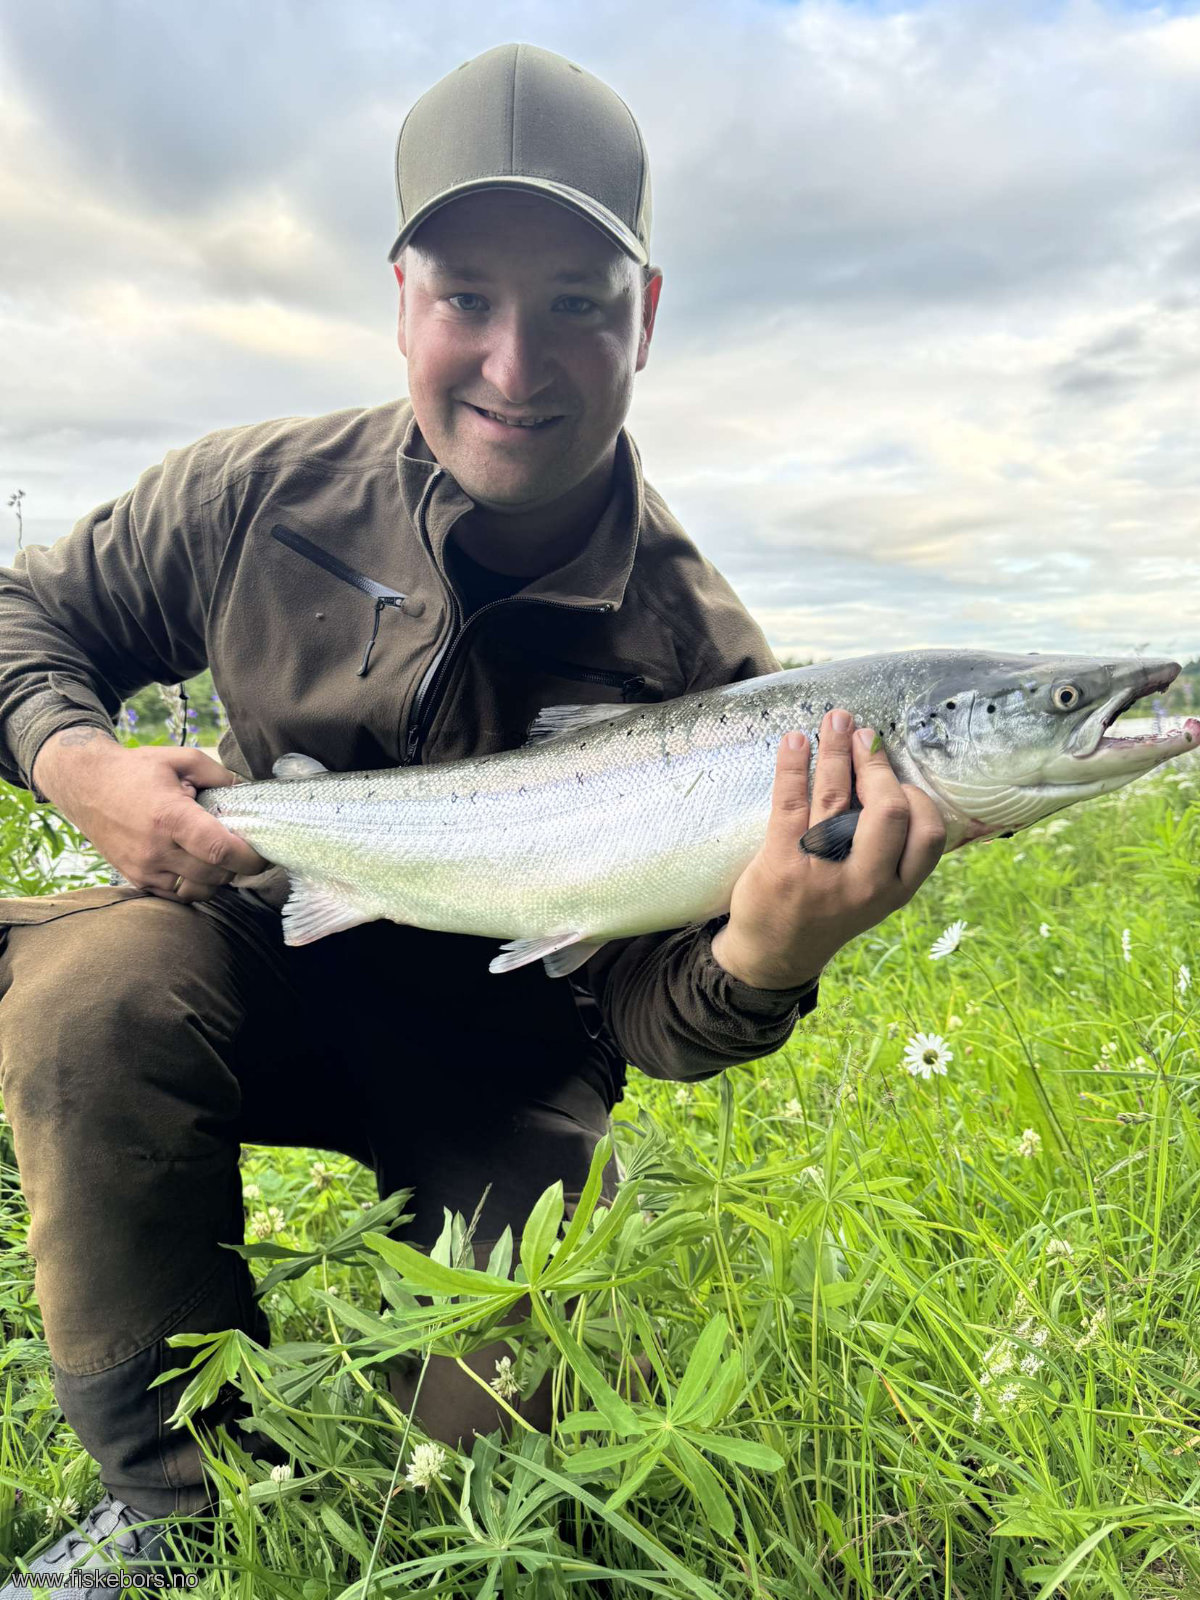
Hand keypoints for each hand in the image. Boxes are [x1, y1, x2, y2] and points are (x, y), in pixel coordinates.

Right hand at [33, 728, 270, 902]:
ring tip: (218, 858)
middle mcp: (156, 849)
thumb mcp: (179, 759)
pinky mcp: (136, 880)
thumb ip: (218, 774)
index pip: (219, 850)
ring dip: (217, 879)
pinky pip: (178, 896)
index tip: (263, 855)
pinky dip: (195, 886)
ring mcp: (144, 869)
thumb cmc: (135, 770)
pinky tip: (196, 866)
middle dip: (237, 867)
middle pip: (214, 875)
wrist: (85, 785)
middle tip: (242, 850)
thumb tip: (246, 792)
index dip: (249, 858)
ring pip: (199, 891)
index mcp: (170, 817)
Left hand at [710, 708, 945, 987]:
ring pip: (836, 797)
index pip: (927, 833)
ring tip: (835, 719)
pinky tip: (795, 741)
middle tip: (862, 734)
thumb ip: (891, 851)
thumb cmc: (830, 910)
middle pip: (888, 810)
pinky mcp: (781, 864)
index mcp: (895, 890)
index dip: (915, 796)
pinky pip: (790, 802)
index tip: (895, 775)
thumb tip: (893, 779)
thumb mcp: (875, 893)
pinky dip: (794, 765)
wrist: (774, 954)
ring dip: (837, 749)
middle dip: (876, 763)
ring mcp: (822, 874)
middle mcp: (865, 883)